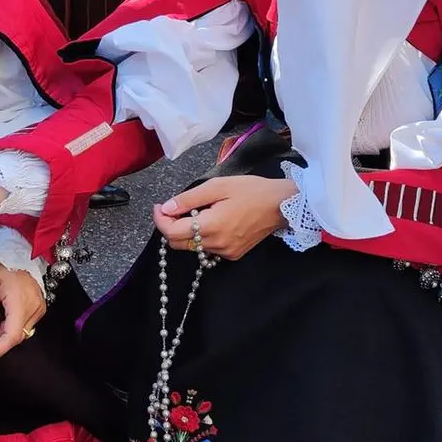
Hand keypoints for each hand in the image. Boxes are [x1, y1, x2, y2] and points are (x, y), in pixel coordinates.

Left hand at [0, 263, 45, 363]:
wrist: (18, 251)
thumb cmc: (0, 267)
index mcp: (20, 303)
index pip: (11, 336)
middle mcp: (34, 308)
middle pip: (16, 335)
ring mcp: (40, 308)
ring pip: (21, 331)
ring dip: (6, 328)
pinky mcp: (41, 307)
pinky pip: (26, 324)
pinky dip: (14, 322)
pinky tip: (7, 308)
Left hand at [152, 175, 296, 261]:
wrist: (282, 205)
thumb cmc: (251, 190)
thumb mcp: (218, 186)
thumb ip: (189, 199)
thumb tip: (166, 208)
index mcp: (211, 226)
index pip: (172, 232)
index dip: (160, 219)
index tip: (159, 207)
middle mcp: (216, 244)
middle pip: (178, 244)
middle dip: (170, 227)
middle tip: (174, 208)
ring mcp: (225, 253)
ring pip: (192, 247)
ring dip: (185, 232)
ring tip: (195, 212)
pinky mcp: (233, 255)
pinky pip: (207, 249)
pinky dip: (201, 237)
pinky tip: (210, 222)